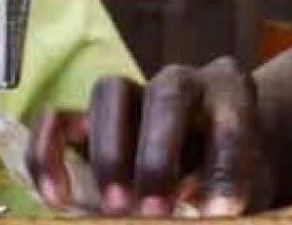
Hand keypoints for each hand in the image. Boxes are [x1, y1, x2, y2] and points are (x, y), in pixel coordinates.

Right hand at [27, 57, 270, 216]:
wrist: (213, 163)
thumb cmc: (228, 177)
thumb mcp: (240, 189)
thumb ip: (222, 200)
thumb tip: (207, 219)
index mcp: (230, 89)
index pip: (231, 115)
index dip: (225, 167)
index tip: (222, 214)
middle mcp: (182, 80)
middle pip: (168, 93)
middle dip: (158, 156)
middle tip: (156, 212)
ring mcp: (133, 92)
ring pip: (110, 93)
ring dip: (109, 153)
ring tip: (115, 208)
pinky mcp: (90, 118)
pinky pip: (59, 118)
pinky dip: (50, 152)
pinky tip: (57, 198)